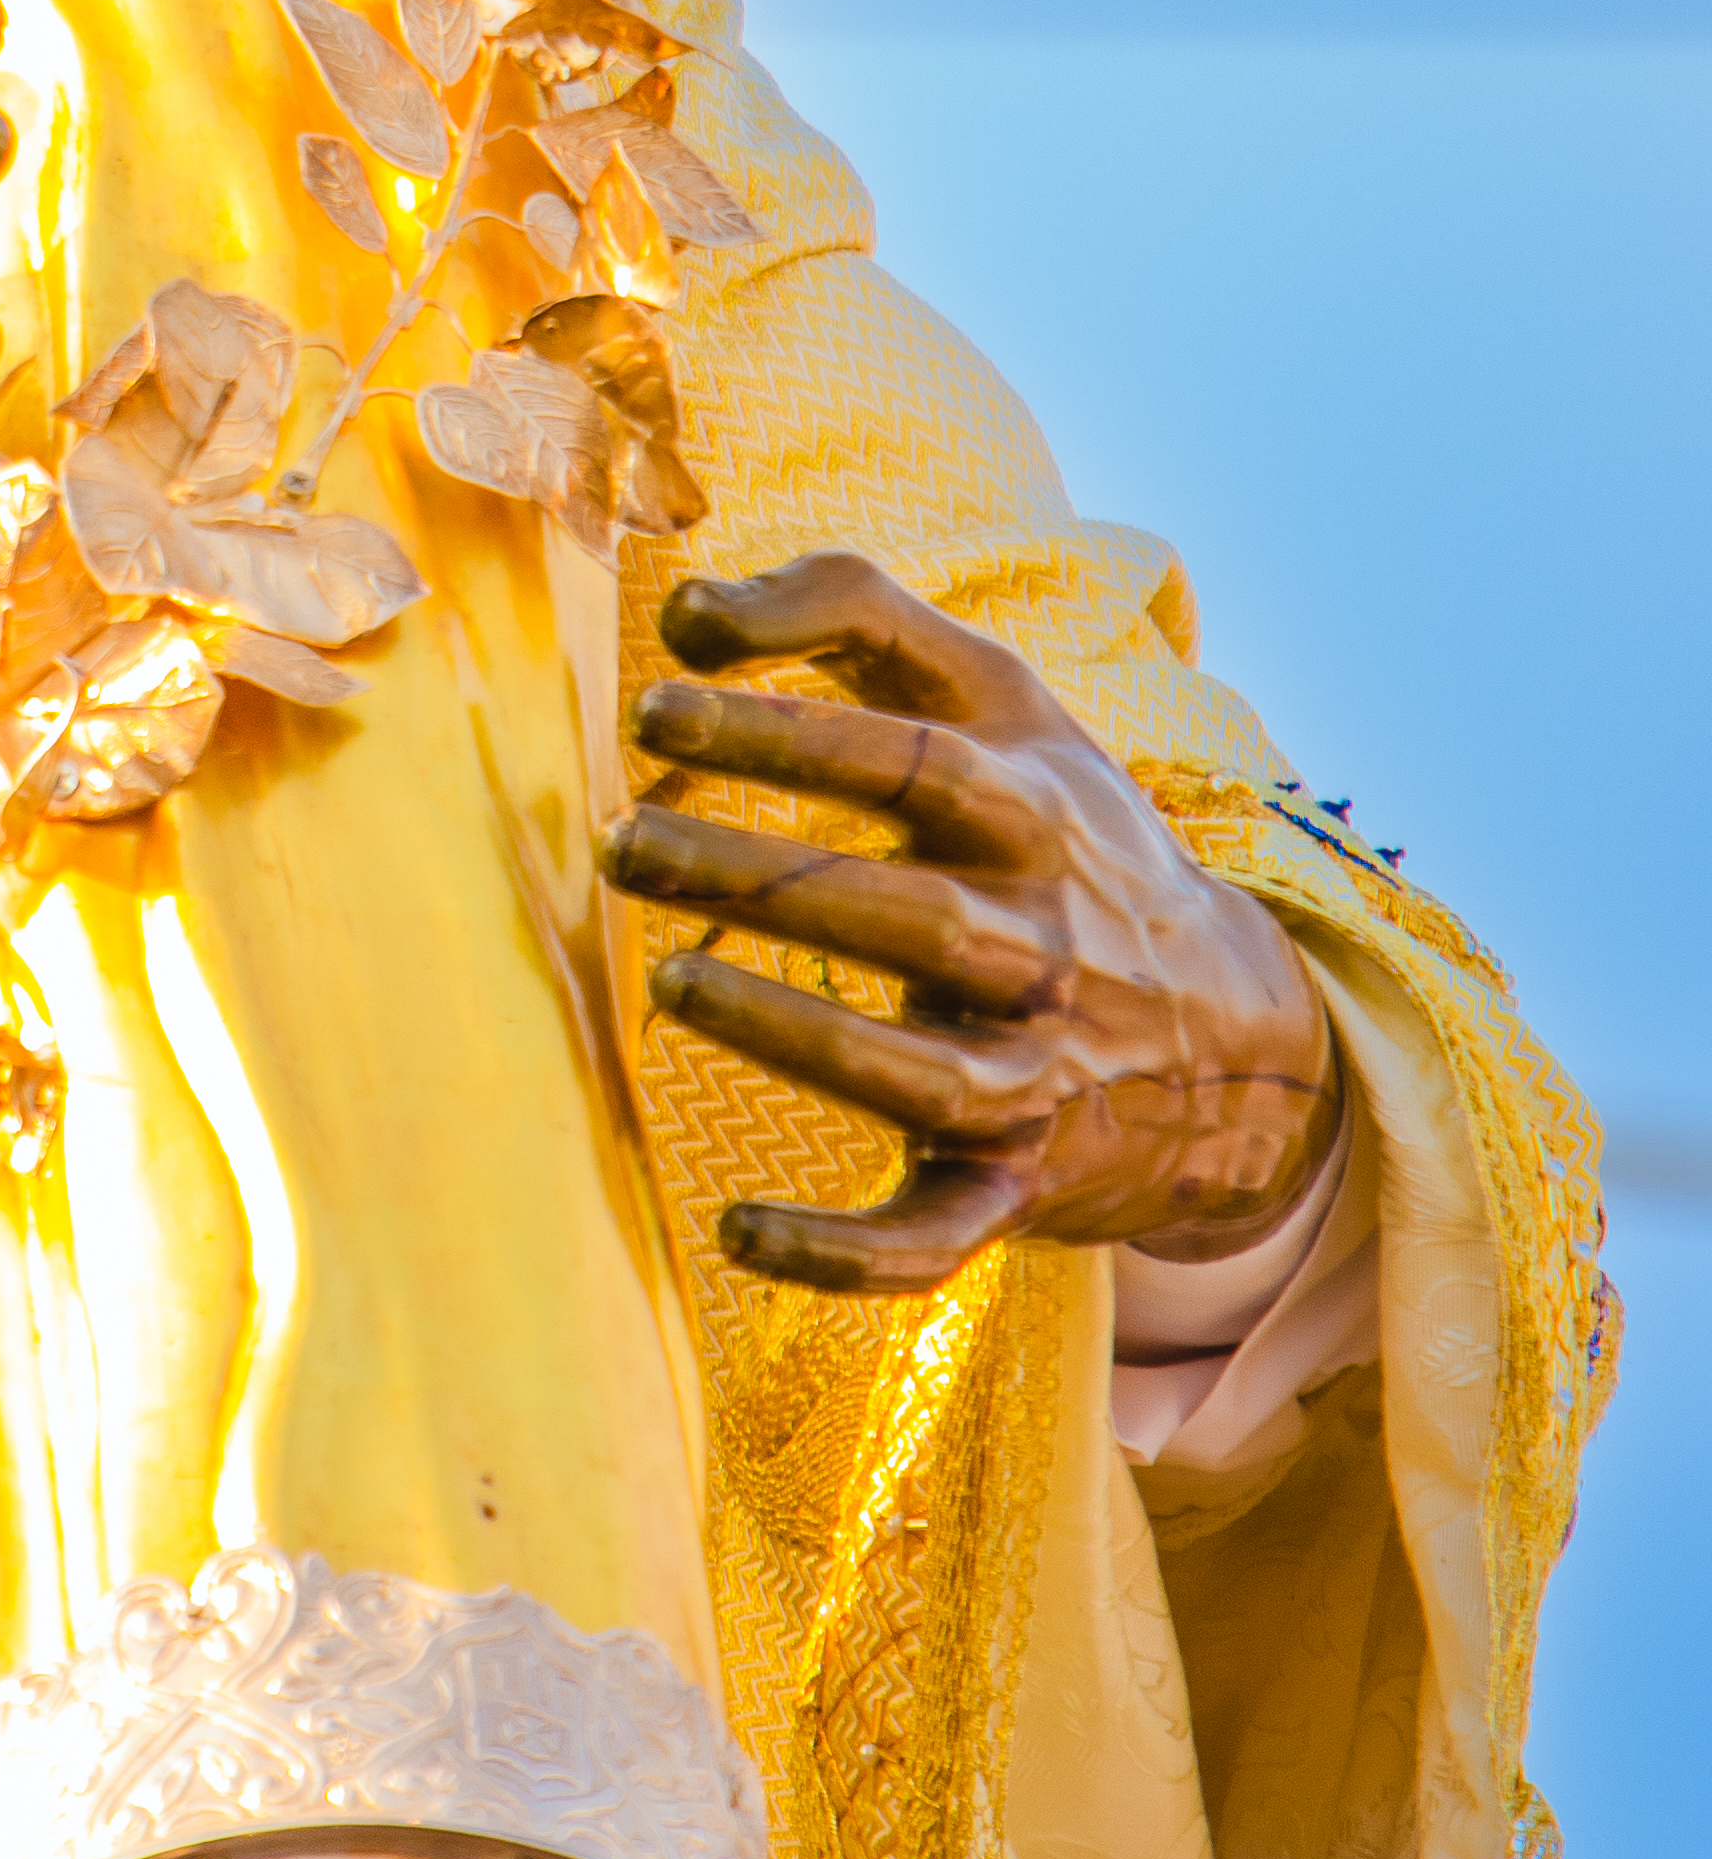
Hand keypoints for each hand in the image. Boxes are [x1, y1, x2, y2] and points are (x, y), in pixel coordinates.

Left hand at [605, 551, 1339, 1296]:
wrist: (1233, 1028)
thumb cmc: (1062, 829)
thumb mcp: (995, 694)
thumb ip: (849, 607)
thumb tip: (683, 604)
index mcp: (1035, 814)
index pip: (910, 761)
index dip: (782, 731)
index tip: (656, 705)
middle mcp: (1046, 944)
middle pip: (906, 914)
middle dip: (759, 880)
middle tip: (625, 844)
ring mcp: (1037, 1074)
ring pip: (921, 1076)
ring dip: (794, 1036)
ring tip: (671, 980)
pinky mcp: (1014, 1184)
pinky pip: (936, 1241)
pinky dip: (845, 1253)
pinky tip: (739, 1231)